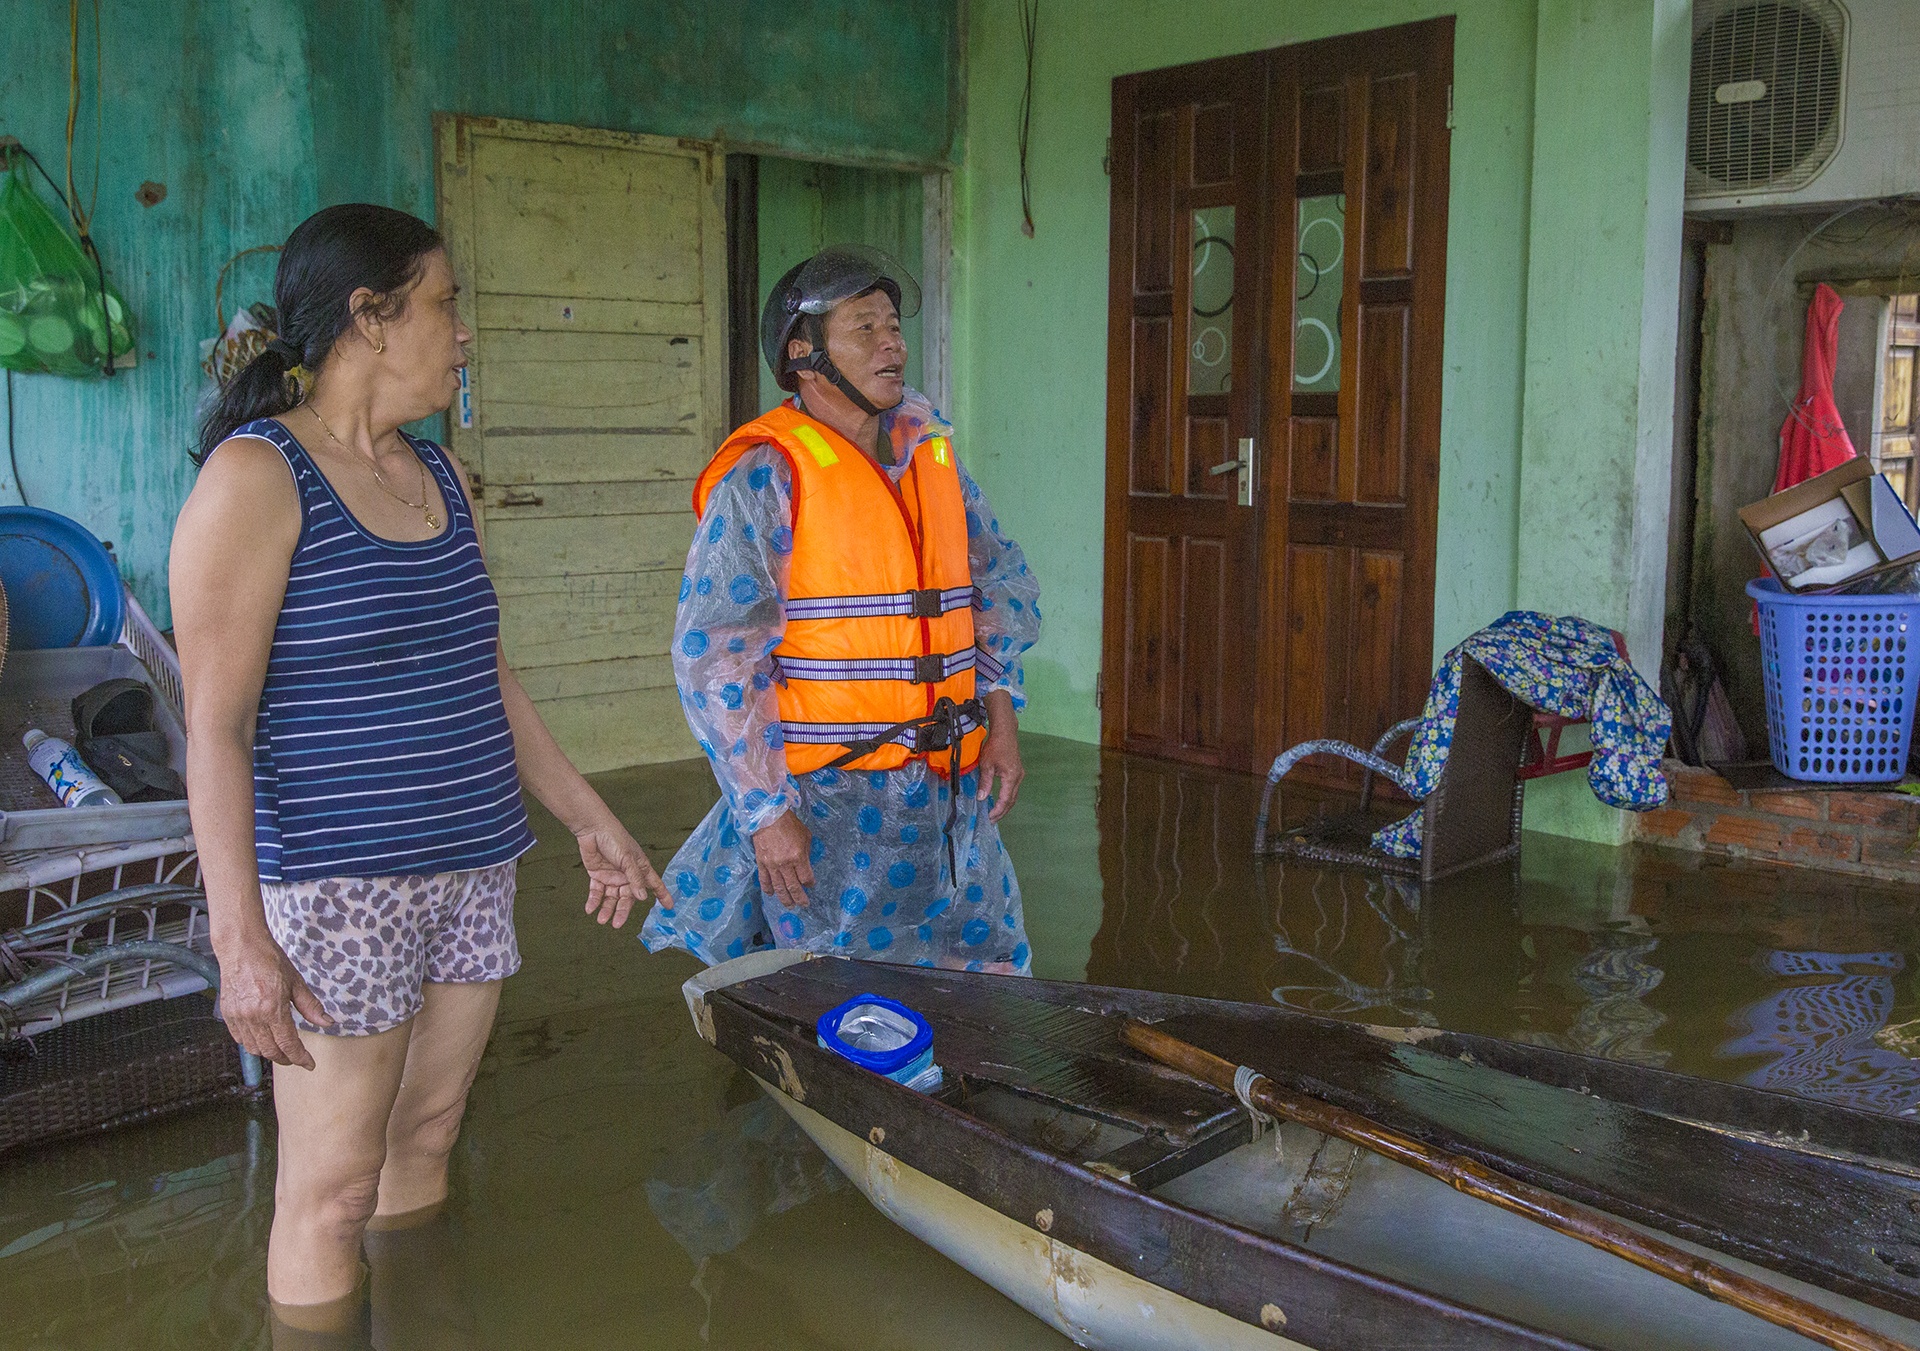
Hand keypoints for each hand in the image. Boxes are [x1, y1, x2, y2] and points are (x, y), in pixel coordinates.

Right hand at [216, 932, 329, 1069]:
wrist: (241, 947)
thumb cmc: (269, 960)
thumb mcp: (296, 982)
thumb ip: (311, 1006)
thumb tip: (327, 1022)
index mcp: (272, 1008)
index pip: (288, 1044)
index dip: (300, 1058)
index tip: (309, 1064)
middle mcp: (253, 1016)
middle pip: (270, 1051)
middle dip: (286, 1059)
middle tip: (296, 1058)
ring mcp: (238, 1017)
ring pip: (254, 1048)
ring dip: (269, 1053)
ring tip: (281, 1050)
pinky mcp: (228, 1014)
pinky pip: (240, 1039)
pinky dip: (252, 1044)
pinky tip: (262, 1039)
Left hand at [576, 821, 668, 927]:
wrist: (592, 829)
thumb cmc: (615, 838)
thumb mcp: (628, 858)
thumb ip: (635, 878)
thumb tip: (643, 897)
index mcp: (640, 868)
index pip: (654, 884)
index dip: (662, 895)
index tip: (669, 907)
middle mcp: (627, 875)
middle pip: (628, 898)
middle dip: (623, 911)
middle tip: (617, 924)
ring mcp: (612, 877)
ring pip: (611, 898)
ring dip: (607, 909)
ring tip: (601, 920)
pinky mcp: (598, 876)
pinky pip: (597, 893)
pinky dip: (594, 901)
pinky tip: (590, 909)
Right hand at [752, 810, 813, 909]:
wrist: (768, 816)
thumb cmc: (789, 824)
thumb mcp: (805, 836)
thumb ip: (806, 852)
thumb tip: (806, 865)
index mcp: (798, 856)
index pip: (806, 877)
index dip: (809, 883)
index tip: (810, 884)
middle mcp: (785, 864)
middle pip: (793, 887)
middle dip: (799, 898)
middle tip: (803, 905)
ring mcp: (772, 865)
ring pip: (779, 887)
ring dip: (785, 899)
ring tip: (789, 906)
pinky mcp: (761, 863)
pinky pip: (764, 880)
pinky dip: (768, 889)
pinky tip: (772, 894)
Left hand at [976, 693, 1024, 821]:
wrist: (1005, 732)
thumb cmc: (995, 747)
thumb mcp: (986, 765)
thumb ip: (985, 782)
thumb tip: (981, 798)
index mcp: (1011, 777)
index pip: (1005, 799)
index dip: (998, 810)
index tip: (989, 818)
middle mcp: (1018, 778)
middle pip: (1011, 800)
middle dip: (1002, 811)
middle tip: (992, 820)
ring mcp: (1019, 775)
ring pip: (1013, 796)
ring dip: (1005, 806)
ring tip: (995, 814)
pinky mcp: (1017, 772)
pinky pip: (1013, 789)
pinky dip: (1007, 798)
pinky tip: (1000, 801)